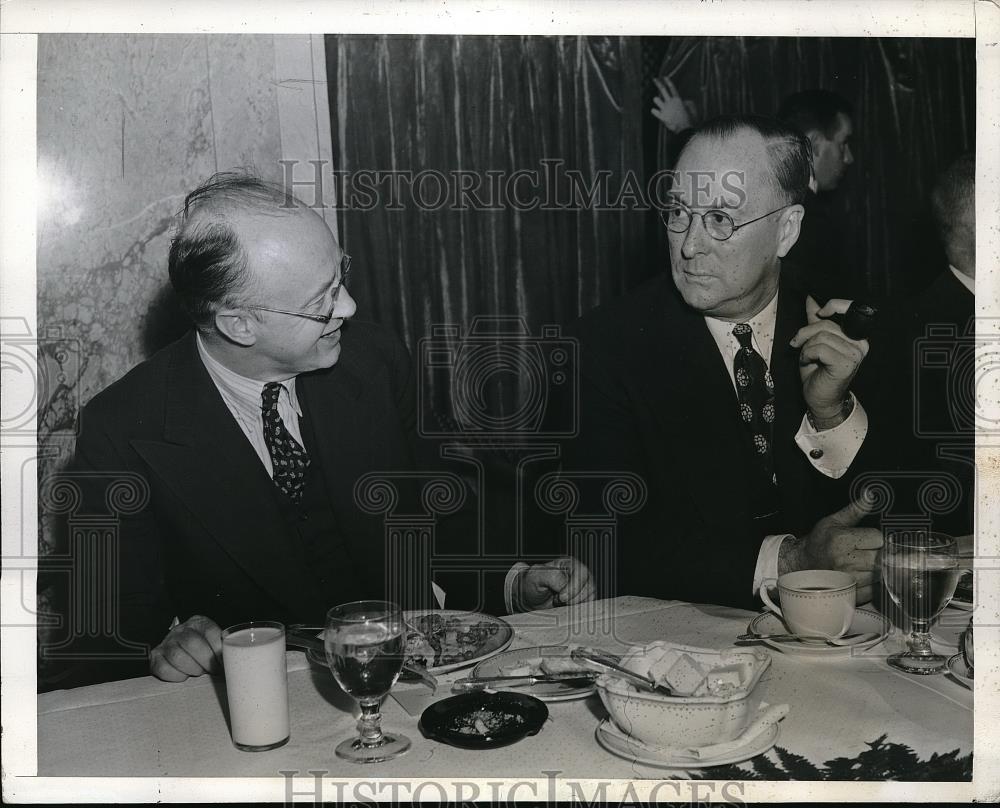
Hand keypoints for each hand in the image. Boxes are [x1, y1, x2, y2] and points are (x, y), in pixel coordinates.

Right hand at [150, 615, 222, 681]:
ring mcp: (166, 643)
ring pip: (177, 656)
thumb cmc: (202, 649)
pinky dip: (176, 676)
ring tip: (199, 671)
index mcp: (198, 623)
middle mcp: (180, 630)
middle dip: (205, 661)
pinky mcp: (155, 657)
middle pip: (192, 643)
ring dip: (192, 668)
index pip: (209, 631)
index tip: (223, 662)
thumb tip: (234, 660)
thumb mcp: (213, 642)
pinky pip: (163, 669)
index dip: (218, 649)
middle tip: (212, 670)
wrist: (179, 650)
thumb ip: (222, 647)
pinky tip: (184, 675)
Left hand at [516, 556, 595, 611]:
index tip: (561, 597)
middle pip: (589, 586)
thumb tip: (566, 584)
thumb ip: (551, 575)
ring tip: (560, 603)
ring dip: (576, 605)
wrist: (528, 598)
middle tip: (558, 601)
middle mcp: (578, 575)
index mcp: (569, 564)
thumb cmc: (531, 584)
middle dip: (574, 598)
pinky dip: (578, 611)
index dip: (573, 588)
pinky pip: (588, 607)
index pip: (581, 574)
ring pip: (590, 598)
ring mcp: (582, 588)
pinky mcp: (582, 600)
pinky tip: (565, 608)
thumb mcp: (536, 576)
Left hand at [651, 76, 695, 132]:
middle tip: (654, 79)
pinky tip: (655, 111)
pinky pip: (654, 111)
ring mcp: (665, 108)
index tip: (664, 77)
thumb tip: (684, 101)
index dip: (668, 81)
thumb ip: (686, 102)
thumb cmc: (688, 119)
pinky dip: (654, 111)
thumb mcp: (690, 108)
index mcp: (677, 99)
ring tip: (658, 101)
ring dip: (657, 100)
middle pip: (663, 90)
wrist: (684, 127)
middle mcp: (670, 102)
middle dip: (658, 84)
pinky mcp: (661, 116)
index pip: (672, 88)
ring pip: (656, 99)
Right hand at [779, 494, 882, 603]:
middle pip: (882, 556)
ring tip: (864, 563)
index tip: (868, 539)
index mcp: (843, 540)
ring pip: (881, 573)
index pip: (878, 537)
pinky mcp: (853, 593)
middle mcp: (847, 561)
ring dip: (878, 569)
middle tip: (867, 551)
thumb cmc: (819, 542)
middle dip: (879, 553)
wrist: (802, 565)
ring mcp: (850, 579)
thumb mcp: (833, 521)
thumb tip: (870, 495)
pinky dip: (874, 583)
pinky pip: (876, 588)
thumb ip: (855, 510)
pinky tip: (863, 575)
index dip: (875, 537)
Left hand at [790, 296, 869, 428]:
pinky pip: (819, 348)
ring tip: (806, 357)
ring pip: (821, 336)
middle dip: (805, 333)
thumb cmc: (817, 371)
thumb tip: (811, 298)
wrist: (819, 398)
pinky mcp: (846, 363)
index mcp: (856, 335)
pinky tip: (808, 362)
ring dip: (805, 347)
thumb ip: (815, 320)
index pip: (850, 309)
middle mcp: (860, 343)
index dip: (833, 305)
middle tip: (797, 344)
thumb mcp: (814, 342)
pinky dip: (807, 354)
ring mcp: (855, 354)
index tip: (819, 312)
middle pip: (826, 324)